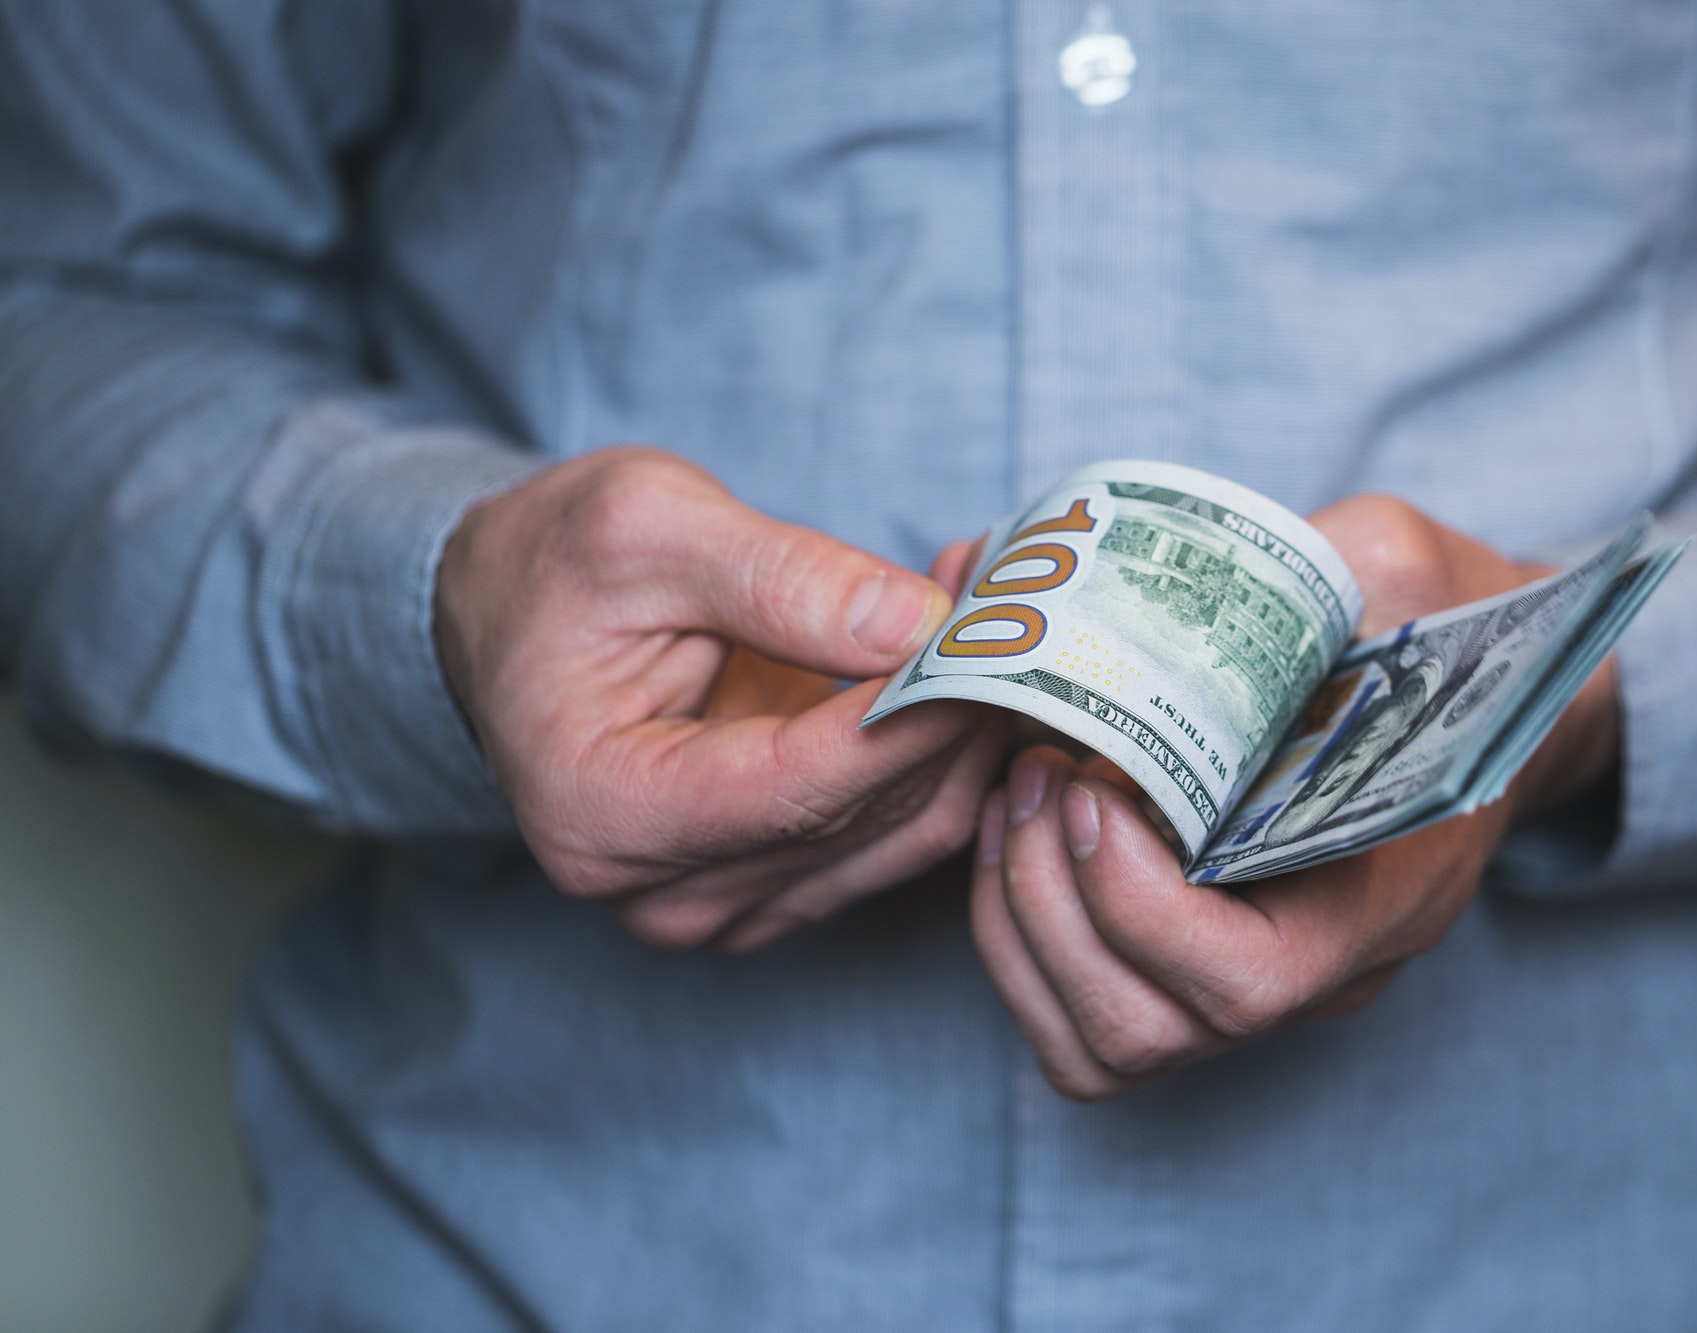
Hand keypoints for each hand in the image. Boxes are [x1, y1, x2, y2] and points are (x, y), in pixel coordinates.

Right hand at [435, 446, 1008, 950]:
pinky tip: (960, 662)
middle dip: (958, 711)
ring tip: (998, 614)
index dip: (913, 719)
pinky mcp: (770, 886)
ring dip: (965, 731)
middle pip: (861, 822)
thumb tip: (917, 622)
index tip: (998, 641)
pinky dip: (940, 752)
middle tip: (1027, 604)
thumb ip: (780, 577)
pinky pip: (891, 834)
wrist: (510, 617)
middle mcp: (660, 890)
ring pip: (898, 838)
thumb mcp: (645, 525)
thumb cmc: (554, 565)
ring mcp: (719, 903)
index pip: (798, 790)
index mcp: (603, 811)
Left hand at [970, 494, 1620, 1097]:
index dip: (1137, 902)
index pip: (1248, 979)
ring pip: (1099, 1049)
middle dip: (1051, 899)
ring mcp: (1255, 991)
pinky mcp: (1195, 977)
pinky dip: (1018, 944)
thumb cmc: (1430, 622)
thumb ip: (1298, 571)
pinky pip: (1081, 1030)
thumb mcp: (1387, 564)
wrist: (1474, 690)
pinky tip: (1017, 832)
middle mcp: (1320, 974)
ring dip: (1018, 924)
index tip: (1092, 782)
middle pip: (1146, 1030)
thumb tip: (1153, 569)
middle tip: (1034, 769)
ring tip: (1016, 794)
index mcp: (1384, 892)